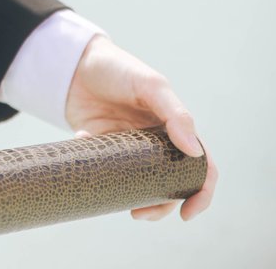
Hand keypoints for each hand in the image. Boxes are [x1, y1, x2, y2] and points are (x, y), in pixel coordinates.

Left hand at [64, 34, 217, 222]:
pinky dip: (98, 169)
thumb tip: (194, 151)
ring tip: (120, 203)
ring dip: (133, 198)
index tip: (187, 213)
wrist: (74, 62)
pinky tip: (82, 139)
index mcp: (175, 129)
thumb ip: (175, 114)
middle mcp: (156, 142)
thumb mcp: (150, 85)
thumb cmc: (118, 69)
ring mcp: (128, 148)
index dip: (202, 193)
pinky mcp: (101, 148)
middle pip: (171, 184)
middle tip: (141, 214)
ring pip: (139, 184)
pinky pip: (105, 169)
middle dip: (161, 205)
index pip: (201, 166)